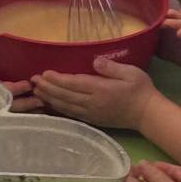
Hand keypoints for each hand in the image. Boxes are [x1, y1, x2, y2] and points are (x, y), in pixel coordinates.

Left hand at [31, 57, 157, 130]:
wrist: (147, 115)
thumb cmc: (141, 90)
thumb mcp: (131, 73)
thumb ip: (112, 68)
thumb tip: (95, 61)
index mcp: (102, 90)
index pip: (74, 84)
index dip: (57, 79)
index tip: (44, 73)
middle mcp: (93, 103)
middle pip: (65, 96)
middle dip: (48, 88)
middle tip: (33, 80)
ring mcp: (92, 113)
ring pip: (65, 106)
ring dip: (49, 98)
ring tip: (36, 91)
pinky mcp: (92, 120)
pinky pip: (71, 114)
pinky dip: (58, 109)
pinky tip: (50, 103)